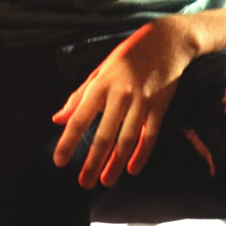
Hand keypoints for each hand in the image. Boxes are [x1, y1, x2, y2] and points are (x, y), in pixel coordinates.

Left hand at [52, 17, 203, 189]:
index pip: (80, 117)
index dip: (68, 141)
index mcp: (101, 84)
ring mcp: (142, 101)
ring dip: (116, 164)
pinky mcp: (160, 106)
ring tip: (106, 182)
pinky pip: (150, 135)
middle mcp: (121, 94)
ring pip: (127, 139)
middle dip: (92, 162)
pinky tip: (132, 169)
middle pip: (105, 135)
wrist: (167, 42)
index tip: (59, 161)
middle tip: (84, 183)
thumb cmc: (128, 56)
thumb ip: (79, 96)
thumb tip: (58, 119)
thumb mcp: (99, 70)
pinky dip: (142, 154)